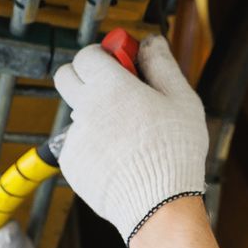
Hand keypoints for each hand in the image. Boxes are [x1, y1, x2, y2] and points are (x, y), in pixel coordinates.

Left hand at [54, 34, 207, 241]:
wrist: (158, 205)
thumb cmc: (175, 152)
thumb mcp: (181, 100)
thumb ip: (162, 65)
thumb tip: (149, 42)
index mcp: (110, 86)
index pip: (87, 54)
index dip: (103, 55)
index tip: (119, 62)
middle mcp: (85, 108)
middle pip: (66, 77)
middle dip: (84, 76)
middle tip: (111, 87)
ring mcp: (75, 137)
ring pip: (76, 113)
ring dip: (93, 114)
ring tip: (127, 133)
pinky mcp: (71, 163)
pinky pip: (77, 143)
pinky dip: (93, 146)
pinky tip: (120, 158)